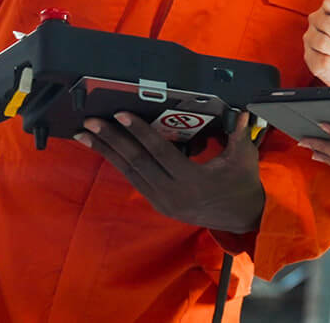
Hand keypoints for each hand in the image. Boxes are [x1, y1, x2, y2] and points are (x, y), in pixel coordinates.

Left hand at [75, 111, 264, 233]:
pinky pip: (134, 180)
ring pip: (129, 172)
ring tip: (84, 135)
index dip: (139, 132)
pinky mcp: (158, 204)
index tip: (120, 114)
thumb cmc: (243, 184)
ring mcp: (162, 201)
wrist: (242, 219)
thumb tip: (242, 111)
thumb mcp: (244, 159)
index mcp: (192, 180)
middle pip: (136, 162)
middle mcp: (172, 194)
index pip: (159, 152)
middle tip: (89, 122)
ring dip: (106, 152)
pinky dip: (118, 163)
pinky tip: (104, 149)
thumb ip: (240, 134)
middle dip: (111, 140)